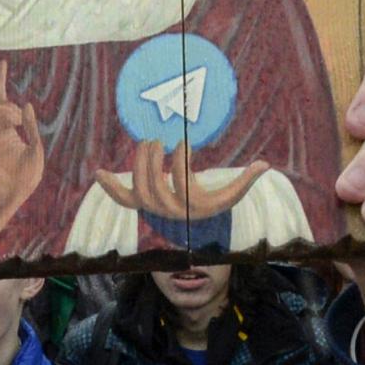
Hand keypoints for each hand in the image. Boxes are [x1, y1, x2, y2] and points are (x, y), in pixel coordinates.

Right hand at [0, 60, 44, 257]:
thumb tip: (27, 105)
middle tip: (21, 119)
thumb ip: (33, 133)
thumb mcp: (35, 157)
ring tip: (15, 120)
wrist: (2, 205)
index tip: (3, 65)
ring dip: (2, 114)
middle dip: (9, 107)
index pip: (1, 100)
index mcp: (7, 131)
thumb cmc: (20, 184)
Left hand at [94, 140, 268, 222]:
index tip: (183, 140)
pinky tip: (98, 172)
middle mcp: (169, 211)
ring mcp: (151, 208)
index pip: (182, 181)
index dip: (180, 159)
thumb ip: (246, 180)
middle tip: (156, 137)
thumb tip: (266, 165)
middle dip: (153, 159)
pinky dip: (110, 186)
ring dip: (138, 163)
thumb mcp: (230, 194)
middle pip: (155, 185)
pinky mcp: (139, 205)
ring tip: (145, 141)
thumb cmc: (212, 203)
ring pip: (139, 187)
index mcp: (191, 206)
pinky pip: (122, 199)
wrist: (191, 227)